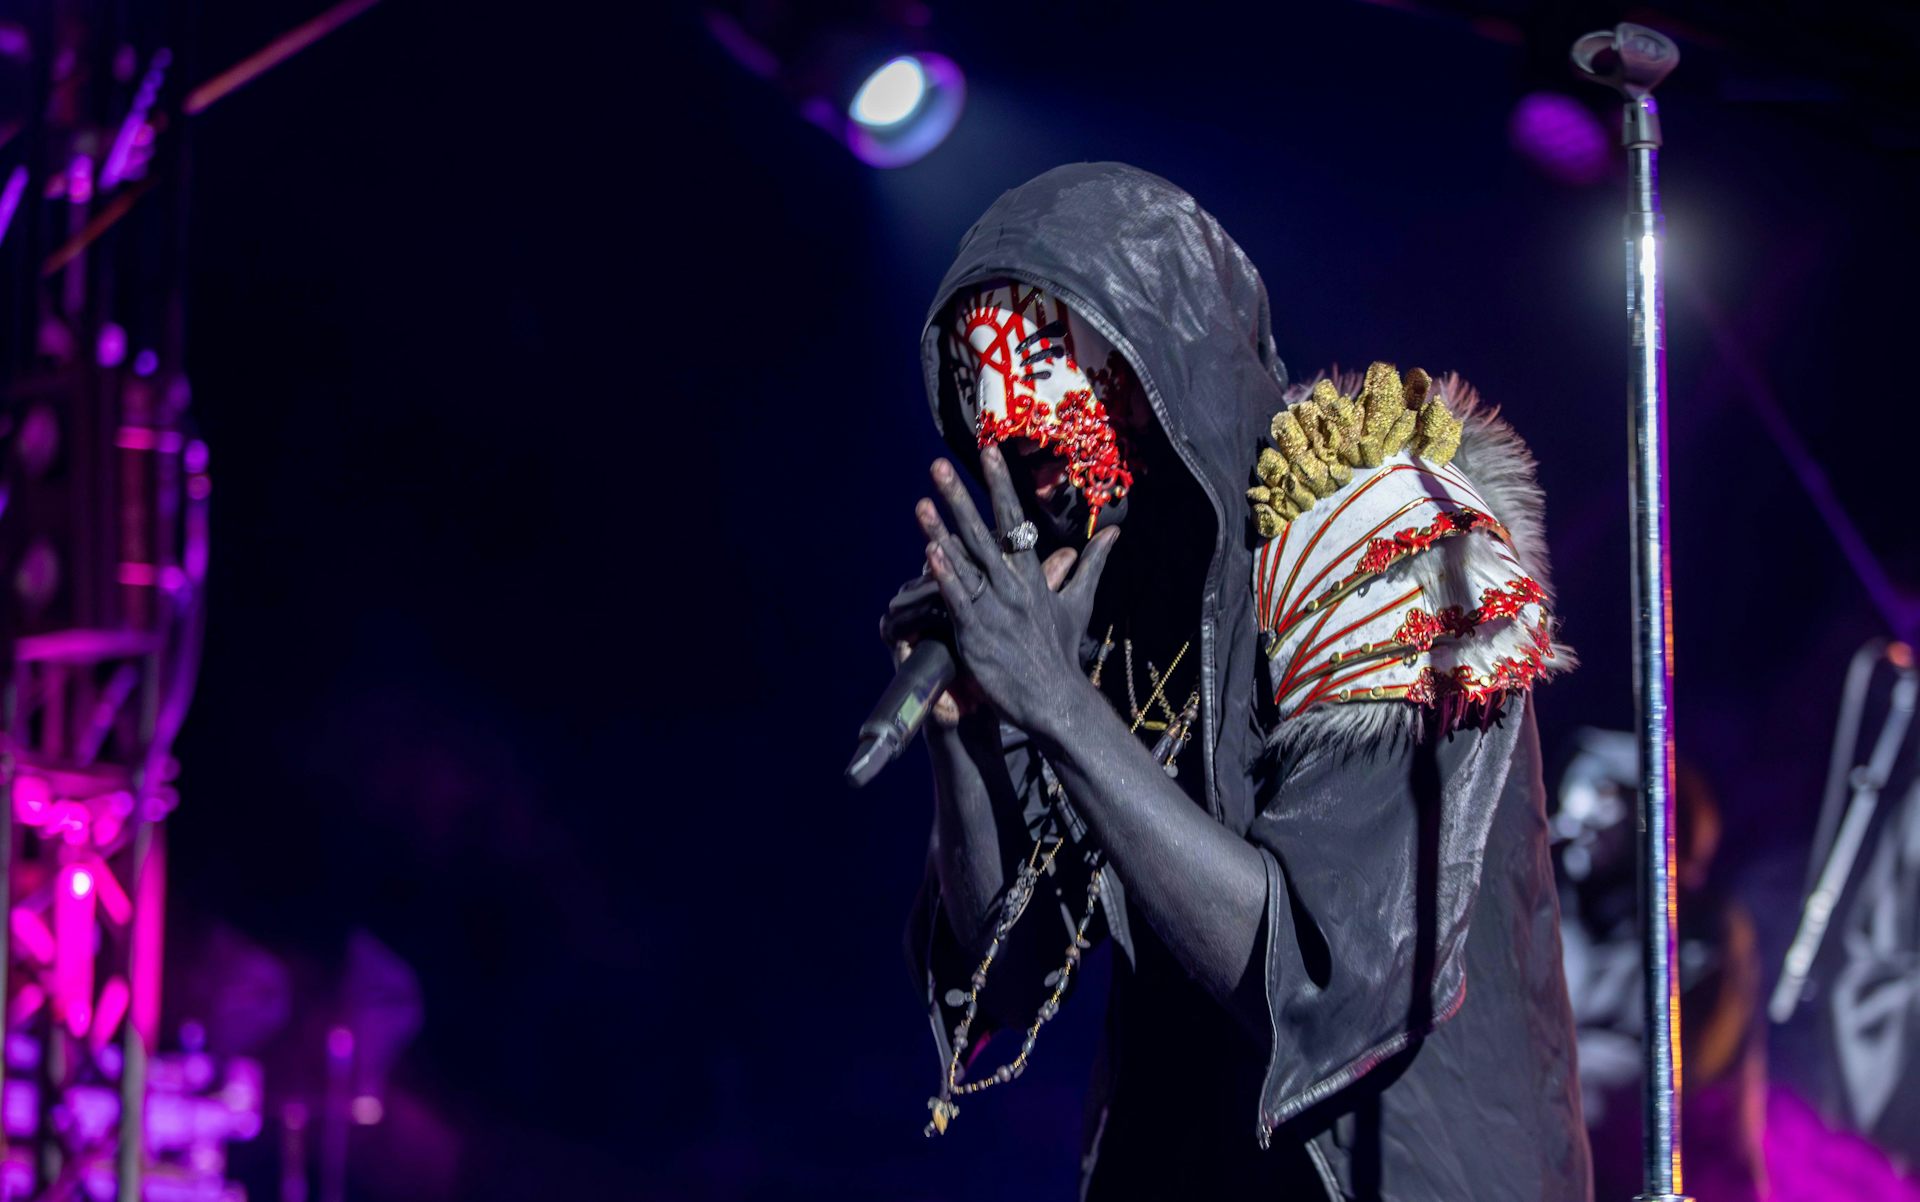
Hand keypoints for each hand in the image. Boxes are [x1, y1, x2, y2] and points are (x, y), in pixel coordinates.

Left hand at [917, 445, 1117, 732]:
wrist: (1057, 700)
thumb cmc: (1063, 653)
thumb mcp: (1080, 603)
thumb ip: (1092, 565)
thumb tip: (1112, 535)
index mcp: (1033, 575)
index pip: (1014, 520)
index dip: (999, 484)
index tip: (987, 451)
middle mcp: (1013, 586)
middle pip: (984, 532)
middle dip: (961, 497)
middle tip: (939, 465)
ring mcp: (995, 608)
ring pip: (966, 561)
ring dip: (942, 530)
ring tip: (921, 501)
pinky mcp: (978, 633)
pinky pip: (959, 599)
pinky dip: (946, 575)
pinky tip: (929, 553)